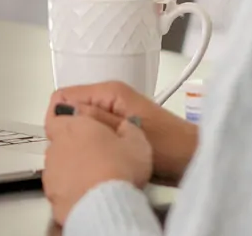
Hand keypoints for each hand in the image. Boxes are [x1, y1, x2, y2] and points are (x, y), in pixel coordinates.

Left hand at [42, 107, 151, 224]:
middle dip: (75, 146)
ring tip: (93, 180)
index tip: (88, 130)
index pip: (61, 114)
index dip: (74, 122)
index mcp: (75, 125)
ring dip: (71, 168)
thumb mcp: (138, 143)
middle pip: (61, 140)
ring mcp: (51, 170)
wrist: (104, 205)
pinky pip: (59, 187)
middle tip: (97, 156)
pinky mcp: (50, 193)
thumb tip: (125, 127)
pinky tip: (86, 195)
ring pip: (58, 164)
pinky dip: (70, 189)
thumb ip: (129, 130)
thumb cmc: (120, 168)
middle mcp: (57, 144)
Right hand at [47, 81, 197, 181]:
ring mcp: (114, 113)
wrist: (193, 160)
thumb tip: (62, 112)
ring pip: (81, 124)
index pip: (62, 96)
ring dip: (81, 140)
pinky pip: (93, 134)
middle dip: (68, 131)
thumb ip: (93, 120)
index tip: (65, 140)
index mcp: (109, 92)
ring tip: (92, 158)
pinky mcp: (118, 129)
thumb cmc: (168, 147)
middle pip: (70, 110)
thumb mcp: (125, 132)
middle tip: (80, 153)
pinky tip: (101, 160)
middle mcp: (109, 98)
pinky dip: (92, 146)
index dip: (58, 118)